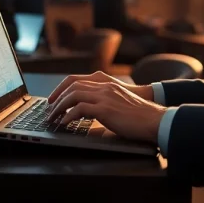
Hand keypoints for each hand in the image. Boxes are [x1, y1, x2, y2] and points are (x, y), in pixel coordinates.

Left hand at [47, 78, 165, 143]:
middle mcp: (103, 86)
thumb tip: (85, 111)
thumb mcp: (118, 102)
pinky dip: (68, 115)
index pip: (76, 79)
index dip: (62, 88)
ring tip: (53, 117)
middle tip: (49, 109)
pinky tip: (65, 123)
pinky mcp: (105, 109)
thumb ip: (103, 102)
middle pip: (72, 85)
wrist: (154, 119)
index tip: (54, 98)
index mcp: (106, 83)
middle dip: (57, 97)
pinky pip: (79, 109)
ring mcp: (104, 96)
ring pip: (73, 95)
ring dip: (59, 107)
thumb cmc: (139, 115)